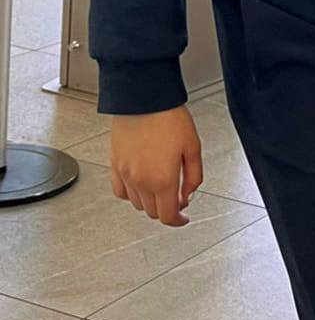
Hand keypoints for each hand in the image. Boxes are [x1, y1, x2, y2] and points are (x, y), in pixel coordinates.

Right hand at [109, 105, 202, 227]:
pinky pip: (120, 192)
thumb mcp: (193, 146)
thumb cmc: (169, 116)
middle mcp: (141, 181)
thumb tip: (189, 195)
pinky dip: (131, 194)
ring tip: (161, 186)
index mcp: (163, 179)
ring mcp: (126, 174)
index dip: (178, 221)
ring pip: (137, 204)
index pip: (168, 216)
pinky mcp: (115, 165)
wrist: (144, 98)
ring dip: (150, 202)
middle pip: (153, 213)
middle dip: (167, 209)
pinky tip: (140, 184)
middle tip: (176, 196)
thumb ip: (194, 176)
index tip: (183, 218)